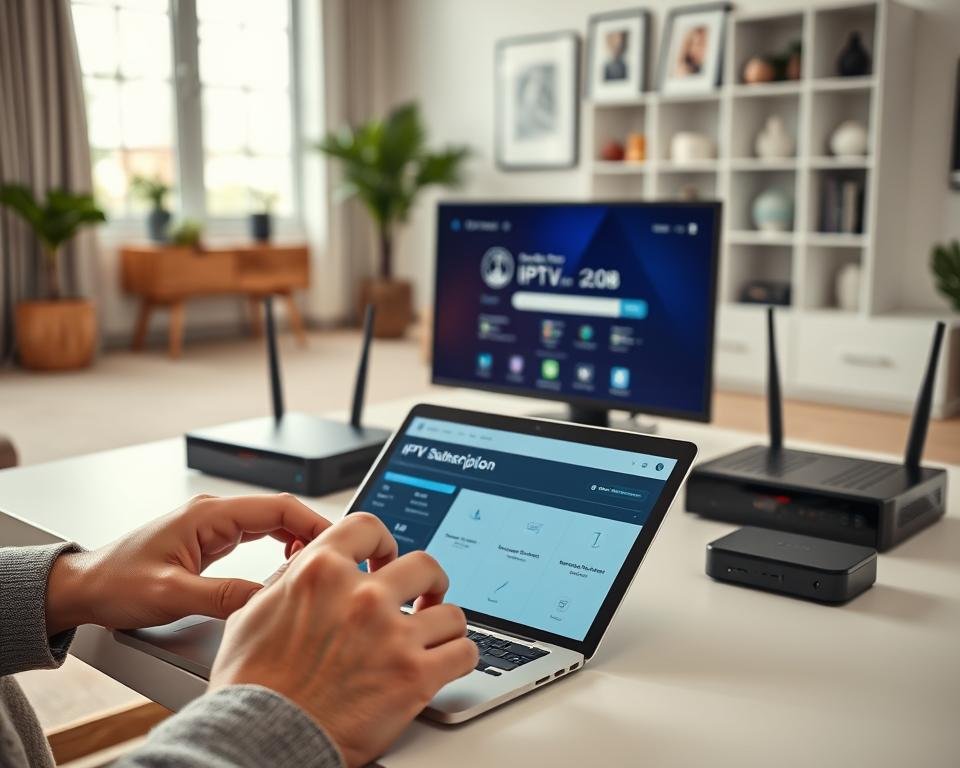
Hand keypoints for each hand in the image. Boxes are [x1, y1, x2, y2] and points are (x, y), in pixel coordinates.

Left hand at [45, 494, 330, 634]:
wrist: (83, 588)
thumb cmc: (116, 585)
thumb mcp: (170, 595)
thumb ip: (222, 596)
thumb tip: (267, 599)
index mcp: (208, 515)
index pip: (277, 508)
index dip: (313, 523)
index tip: (337, 543)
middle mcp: (214, 514)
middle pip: (280, 512)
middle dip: (312, 531)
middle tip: (337, 559)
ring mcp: (213, 526)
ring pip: (271, 524)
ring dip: (297, 540)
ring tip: (316, 565)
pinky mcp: (211, 541)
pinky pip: (257, 537)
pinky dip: (280, 547)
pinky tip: (288, 566)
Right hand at [209, 512, 477, 767]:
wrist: (261, 738)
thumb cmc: (252, 684)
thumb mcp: (255, 611)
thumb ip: (291, 579)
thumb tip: (311, 560)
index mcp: (321, 572)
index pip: (369, 528)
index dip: (383, 542)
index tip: (387, 557)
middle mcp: (361, 596)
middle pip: (424, 565)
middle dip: (427, 582)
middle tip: (425, 595)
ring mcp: (392, 635)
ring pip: (451, 612)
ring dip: (444, 625)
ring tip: (436, 636)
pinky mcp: (415, 676)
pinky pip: (464, 652)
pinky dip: (459, 657)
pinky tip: (448, 662)